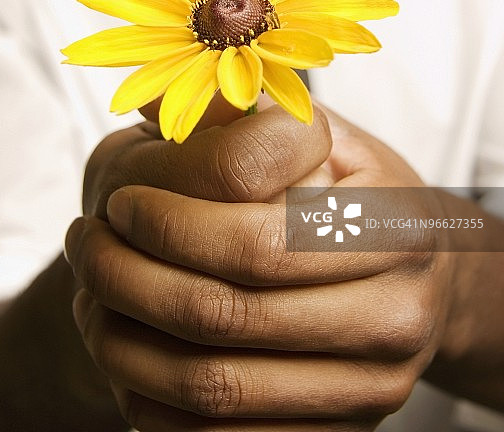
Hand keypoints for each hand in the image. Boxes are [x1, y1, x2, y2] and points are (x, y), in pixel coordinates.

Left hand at [65, 103, 457, 430]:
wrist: (418, 278)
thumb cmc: (357, 194)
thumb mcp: (319, 136)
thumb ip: (244, 114)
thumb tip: (154, 101)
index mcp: (393, 226)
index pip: (255, 238)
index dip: (168, 221)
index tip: (120, 200)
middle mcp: (395, 313)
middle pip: (226, 314)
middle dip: (128, 280)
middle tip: (86, 245)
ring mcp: (372, 386)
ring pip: (216, 386)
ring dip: (127, 345)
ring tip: (91, 296)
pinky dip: (157, 405)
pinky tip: (129, 355)